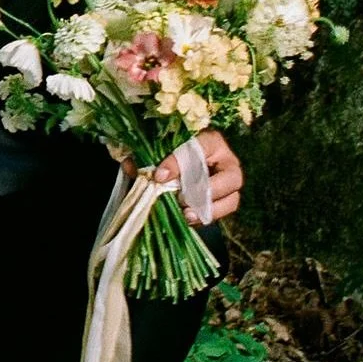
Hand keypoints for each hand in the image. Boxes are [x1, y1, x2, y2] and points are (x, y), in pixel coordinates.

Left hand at [122, 129, 242, 223]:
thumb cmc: (174, 152)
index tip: (159, 176)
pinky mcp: (225, 202)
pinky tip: (187, 220)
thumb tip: (130, 166)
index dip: (180, 162)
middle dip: (206, 190)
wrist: (183, 163)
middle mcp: (227, 162)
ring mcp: (230, 184)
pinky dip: (205, 219)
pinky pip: (222, 214)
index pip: (201, 148)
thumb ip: (146, 158)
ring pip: (232, 199)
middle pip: (231, 177)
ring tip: (186, 214)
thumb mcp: (160, 151)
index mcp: (211, 141)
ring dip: (209, 209)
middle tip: (181, 198)